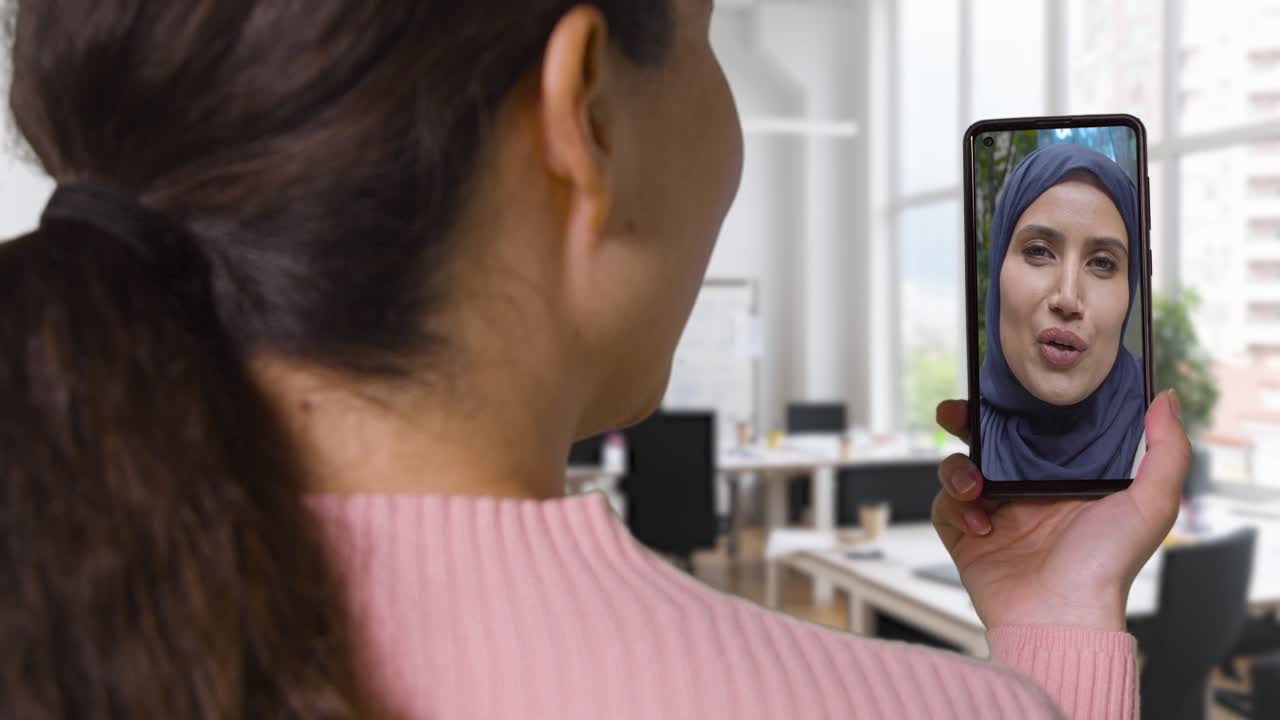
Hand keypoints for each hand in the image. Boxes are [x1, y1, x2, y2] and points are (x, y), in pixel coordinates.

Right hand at [931, 390, 1189, 631]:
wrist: (1060, 618)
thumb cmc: (1106, 568)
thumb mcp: (1150, 504)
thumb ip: (1166, 449)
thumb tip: (1165, 397)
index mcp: (1064, 478)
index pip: (1032, 427)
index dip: (1014, 405)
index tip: (1004, 386)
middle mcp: (1026, 492)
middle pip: (984, 440)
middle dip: (964, 421)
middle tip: (955, 412)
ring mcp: (994, 514)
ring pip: (958, 469)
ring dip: (957, 468)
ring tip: (974, 485)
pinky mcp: (966, 538)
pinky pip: (944, 507)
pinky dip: (955, 508)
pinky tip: (980, 524)